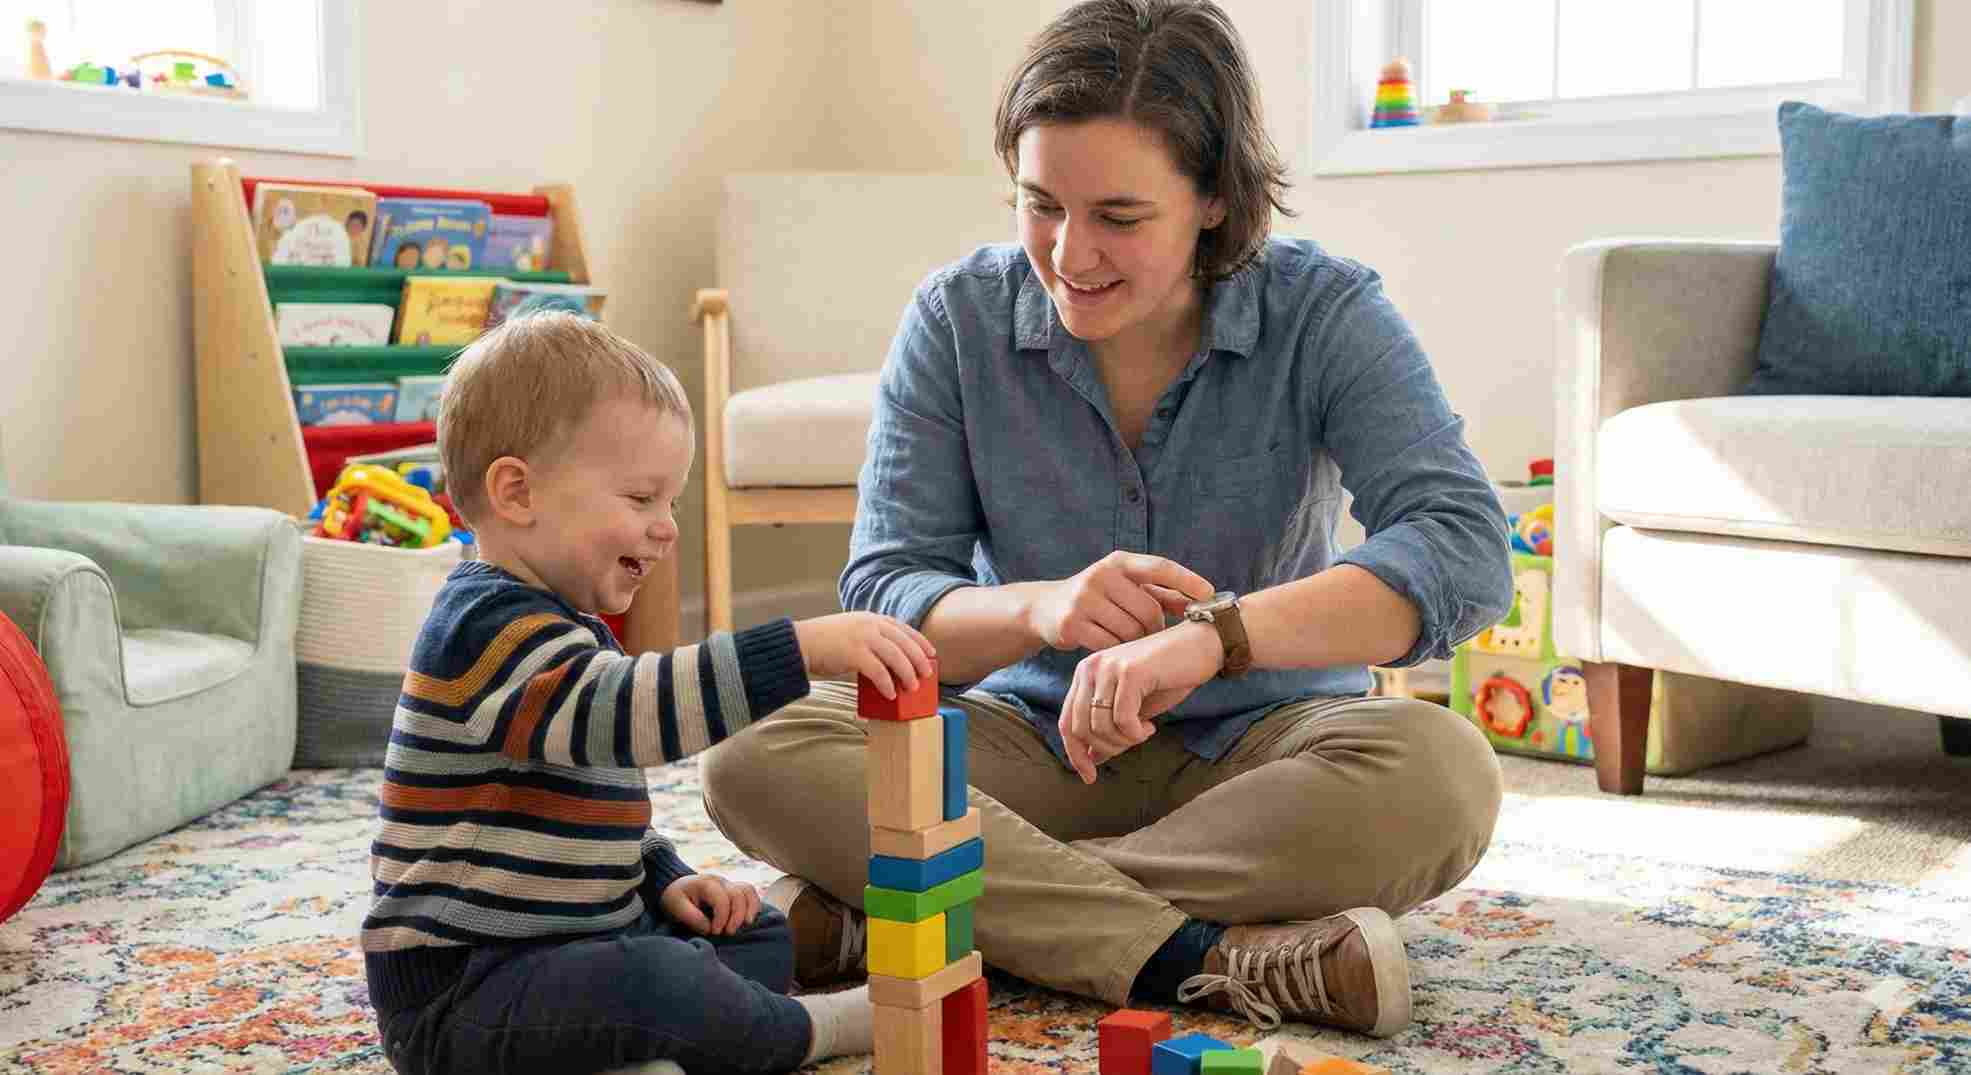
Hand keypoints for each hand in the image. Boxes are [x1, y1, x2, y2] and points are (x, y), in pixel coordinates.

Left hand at [661, 874, 761, 935]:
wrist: (676, 888)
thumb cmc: (675, 898)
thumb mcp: (676, 907)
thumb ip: (692, 918)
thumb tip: (709, 929)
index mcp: (706, 883)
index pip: (722, 899)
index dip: (722, 918)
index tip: (714, 932)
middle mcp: (720, 881)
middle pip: (738, 895)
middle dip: (736, 917)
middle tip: (728, 933)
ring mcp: (728, 884)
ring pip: (747, 891)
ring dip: (749, 909)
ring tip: (745, 925)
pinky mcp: (733, 890)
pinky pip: (750, 893)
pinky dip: (753, 905)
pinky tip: (748, 919)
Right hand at [794, 612, 936, 697]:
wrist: (801, 643)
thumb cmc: (825, 642)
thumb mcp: (851, 630)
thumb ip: (870, 639)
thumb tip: (889, 659)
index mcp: (871, 618)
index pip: (903, 628)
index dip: (920, 641)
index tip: (931, 653)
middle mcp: (870, 625)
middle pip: (904, 643)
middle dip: (918, 660)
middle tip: (927, 674)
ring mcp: (862, 637)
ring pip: (896, 657)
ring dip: (907, 673)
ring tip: (912, 687)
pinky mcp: (854, 653)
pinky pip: (878, 671)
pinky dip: (887, 684)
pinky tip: (891, 694)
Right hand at [1026, 552, 1214, 652]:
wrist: (1045, 609)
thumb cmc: (1098, 598)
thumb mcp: (1125, 587)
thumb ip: (1161, 592)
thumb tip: (1201, 599)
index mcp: (1118, 562)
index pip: (1159, 567)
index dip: (1187, 580)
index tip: (1209, 593)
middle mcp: (1100, 575)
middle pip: (1148, 609)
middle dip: (1156, 627)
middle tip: (1153, 636)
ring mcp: (1083, 599)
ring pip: (1131, 631)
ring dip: (1137, 642)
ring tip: (1131, 642)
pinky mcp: (1071, 624)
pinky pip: (1111, 645)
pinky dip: (1118, 651)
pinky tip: (1115, 649)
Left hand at [1059, 620, 1223, 783]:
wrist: (1201, 646)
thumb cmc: (1169, 678)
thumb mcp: (1134, 710)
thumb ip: (1109, 730)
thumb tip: (1090, 760)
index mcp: (1086, 674)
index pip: (1066, 722)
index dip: (1075, 754)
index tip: (1090, 776)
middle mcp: (1090, 668)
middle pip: (1079, 728)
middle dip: (1107, 748)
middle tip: (1133, 744)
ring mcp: (1108, 667)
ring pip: (1099, 726)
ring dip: (1124, 741)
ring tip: (1144, 732)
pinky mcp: (1129, 671)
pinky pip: (1122, 719)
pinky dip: (1136, 733)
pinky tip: (1150, 726)